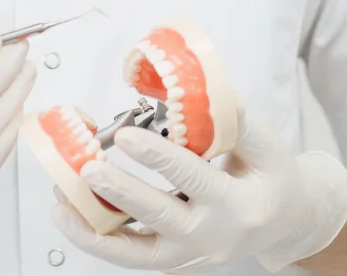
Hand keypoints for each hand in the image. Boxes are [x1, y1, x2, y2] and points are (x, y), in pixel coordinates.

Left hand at [52, 106, 346, 271]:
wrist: (284, 222)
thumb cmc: (273, 179)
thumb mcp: (267, 147)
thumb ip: (237, 121)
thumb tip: (207, 87)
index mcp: (238, 207)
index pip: (192, 179)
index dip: (158, 156)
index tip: (127, 134)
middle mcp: (211, 239)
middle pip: (159, 218)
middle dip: (120, 193)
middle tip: (89, 167)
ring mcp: (190, 257)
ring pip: (135, 253)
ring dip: (94, 229)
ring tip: (61, 202)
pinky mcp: (172, 261)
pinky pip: (130, 255)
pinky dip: (97, 238)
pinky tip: (70, 214)